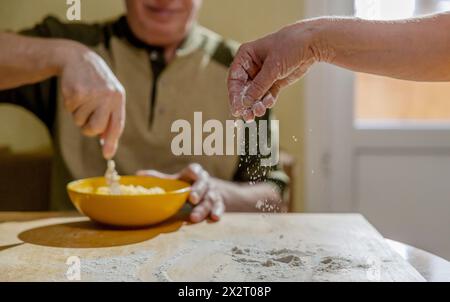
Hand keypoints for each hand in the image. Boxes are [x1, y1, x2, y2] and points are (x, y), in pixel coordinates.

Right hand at [60, 44, 125, 158]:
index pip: (117, 125)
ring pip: (80, 121)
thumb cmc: (97, 83)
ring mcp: (91, 94)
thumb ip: (110, 118)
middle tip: (87, 120)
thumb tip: (106, 144)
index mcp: (118, 98)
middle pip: (95, 128)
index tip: (107, 155)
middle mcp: (107, 96)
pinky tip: (75, 92)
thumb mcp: (109, 96)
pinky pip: (70, 110)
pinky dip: (70, 105)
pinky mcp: (75, 92)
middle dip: (89, 129)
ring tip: (83, 98)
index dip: (112, 142)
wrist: (79, 59)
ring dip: (78, 114)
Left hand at [137, 163, 224, 222]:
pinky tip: (213, 220)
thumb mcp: (174, 181)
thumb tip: (138, 174)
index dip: (194, 172)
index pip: (195, 169)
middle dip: (199, 192)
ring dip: (204, 209)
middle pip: (204, 185)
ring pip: (211, 199)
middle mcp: (205, 182)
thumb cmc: (186, 186)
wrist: (207, 192)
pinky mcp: (219, 203)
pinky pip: (220, 207)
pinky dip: (217, 213)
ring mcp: (213, 193)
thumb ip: (159, 179)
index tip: (192, 175)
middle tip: (192, 200)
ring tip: (194, 219)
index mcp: (194, 174)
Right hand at [228, 20, 326, 121]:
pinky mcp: (273, 82)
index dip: (234, 95)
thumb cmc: (289, 46)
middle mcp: (251, 67)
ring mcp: (262, 75)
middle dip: (245, 103)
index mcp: (245, 56)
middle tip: (247, 117)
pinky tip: (268, 103)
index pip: (234, 79)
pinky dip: (266, 101)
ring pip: (254, 95)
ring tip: (259, 112)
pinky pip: (266, 95)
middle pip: (243, 89)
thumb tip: (246, 102)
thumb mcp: (273, 67)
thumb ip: (259, 86)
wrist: (310, 44)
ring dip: (256, 104)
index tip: (237, 109)